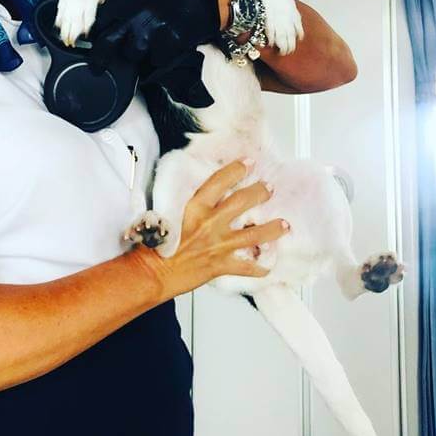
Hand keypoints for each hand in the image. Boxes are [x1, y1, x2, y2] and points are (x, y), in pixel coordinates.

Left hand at [89, 0, 220, 71]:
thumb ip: (125, 6)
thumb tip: (109, 22)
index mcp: (127, 2)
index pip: (100, 23)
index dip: (95, 36)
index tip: (93, 43)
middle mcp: (136, 18)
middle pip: (107, 44)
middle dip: (100, 58)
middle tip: (97, 67)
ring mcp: (152, 33)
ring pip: (133, 55)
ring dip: (137, 54)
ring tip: (149, 44)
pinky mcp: (168, 46)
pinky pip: (155, 61)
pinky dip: (158, 59)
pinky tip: (164, 47)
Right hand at [134, 160, 289, 300]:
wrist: (151, 273)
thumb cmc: (153, 246)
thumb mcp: (167, 215)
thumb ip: (187, 205)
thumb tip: (202, 196)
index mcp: (194, 207)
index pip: (220, 182)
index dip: (236, 169)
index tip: (248, 163)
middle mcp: (209, 224)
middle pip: (242, 202)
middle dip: (259, 193)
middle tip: (269, 189)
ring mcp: (218, 245)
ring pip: (254, 234)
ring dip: (272, 229)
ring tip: (285, 224)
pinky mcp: (221, 266)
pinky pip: (248, 268)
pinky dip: (261, 267)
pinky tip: (269, 264)